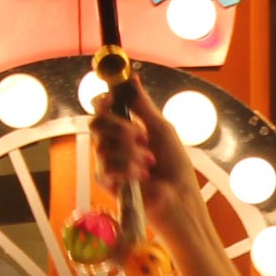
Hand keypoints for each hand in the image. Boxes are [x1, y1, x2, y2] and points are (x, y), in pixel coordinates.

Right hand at [85, 71, 194, 229]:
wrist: (179, 196)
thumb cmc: (174, 165)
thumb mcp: (161, 128)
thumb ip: (143, 105)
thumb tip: (133, 78)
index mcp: (125, 129)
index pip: (102, 109)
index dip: (103, 101)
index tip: (111, 98)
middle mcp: (113, 144)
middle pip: (96, 123)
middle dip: (120, 127)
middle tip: (141, 136)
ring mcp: (108, 163)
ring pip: (102, 145)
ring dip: (131, 153)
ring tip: (149, 163)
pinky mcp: (107, 182)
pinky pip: (105, 167)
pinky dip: (127, 169)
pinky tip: (142, 176)